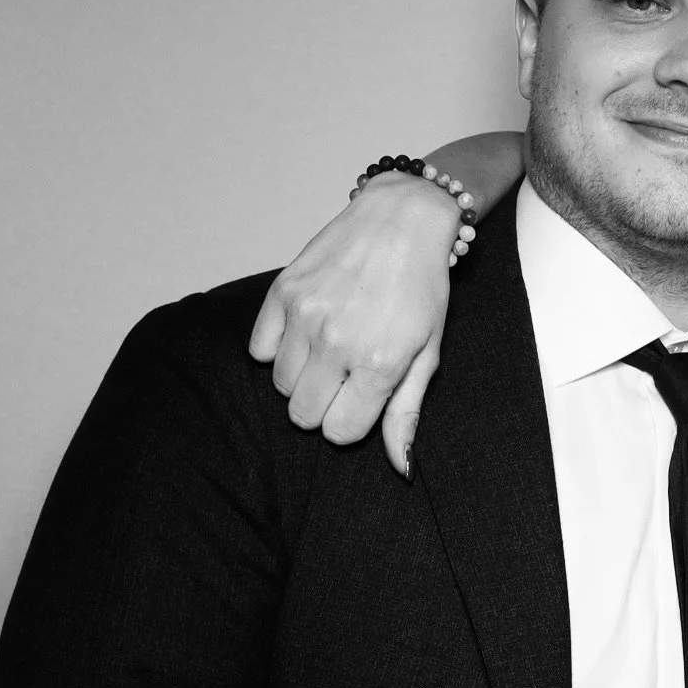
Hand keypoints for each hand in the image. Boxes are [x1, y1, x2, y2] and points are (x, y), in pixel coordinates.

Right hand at [248, 175, 457, 476]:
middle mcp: (337, 342)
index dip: (349, 422)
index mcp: (378, 364)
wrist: (402, 220)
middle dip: (322, 406)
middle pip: (302, 415)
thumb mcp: (427, 354)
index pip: (338, 432)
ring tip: (330, 348)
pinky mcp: (282, 291)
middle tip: (344, 378)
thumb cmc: (422, 288)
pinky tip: (307, 330)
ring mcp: (305, 315)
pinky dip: (278, 347)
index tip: (360, 401)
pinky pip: (259, 349)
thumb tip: (400, 468)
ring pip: (280, 384)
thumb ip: (406, 412)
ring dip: (302, 376)